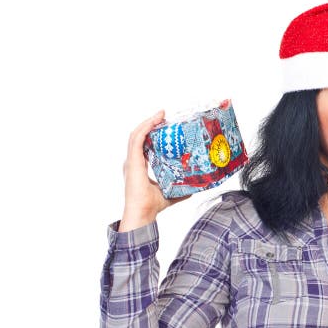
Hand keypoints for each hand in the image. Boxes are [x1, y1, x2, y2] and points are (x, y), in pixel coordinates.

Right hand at [119, 110, 190, 230]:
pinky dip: (145, 128)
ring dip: (148, 122)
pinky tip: (155, 121)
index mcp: (139, 166)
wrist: (143, 213)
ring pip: (137, 134)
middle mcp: (133, 161)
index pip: (144, 144)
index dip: (152, 133)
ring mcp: (131, 160)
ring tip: (161, 114)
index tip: (164, 125)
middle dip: (151, 124)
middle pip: (140, 136)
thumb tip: (196, 186)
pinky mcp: (132, 161)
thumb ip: (181, 187)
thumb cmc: (153, 205)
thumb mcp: (171, 192)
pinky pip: (137, 139)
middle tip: (164, 116)